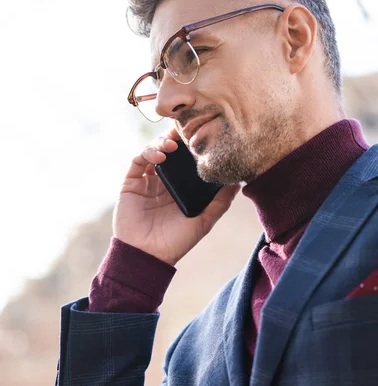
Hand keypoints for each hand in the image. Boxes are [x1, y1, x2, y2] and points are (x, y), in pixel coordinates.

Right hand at [113, 127, 239, 265]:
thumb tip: (238, 182)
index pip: (187, 161)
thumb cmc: (176, 243)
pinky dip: (148, 152)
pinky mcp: (131, 183)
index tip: (203, 134)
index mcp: (181, 189)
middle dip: (177, 138)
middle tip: (186, 129)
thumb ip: (220, 203)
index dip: (193, 147)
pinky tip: (161, 155)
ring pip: (154, 150)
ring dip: (162, 142)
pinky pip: (138, 160)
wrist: (148, 256)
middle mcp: (164, 182)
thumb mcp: (204, 222)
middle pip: (171, 151)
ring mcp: (146, 181)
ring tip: (173, 144)